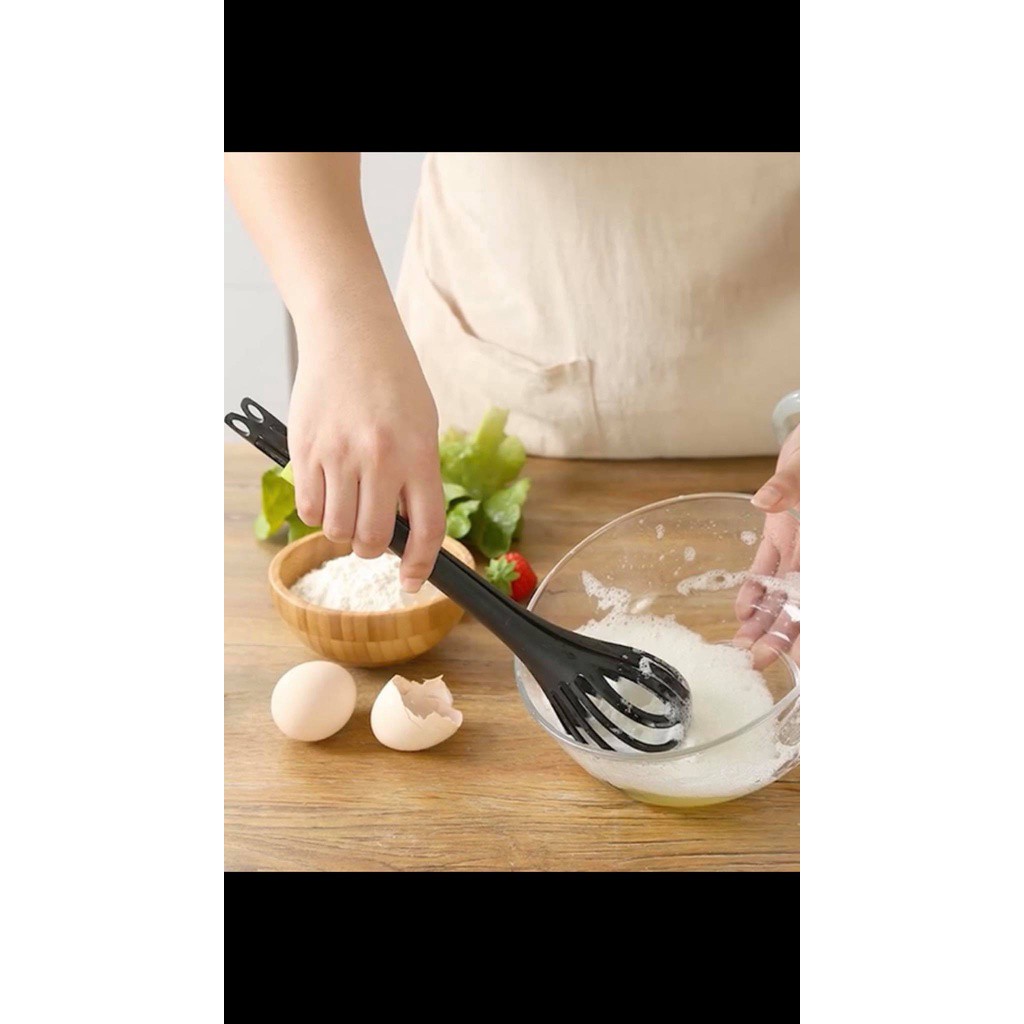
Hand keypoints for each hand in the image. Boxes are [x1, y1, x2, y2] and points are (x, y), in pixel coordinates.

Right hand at [287, 317, 445, 593]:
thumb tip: (405, 530)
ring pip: (336, 530)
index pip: (427, 529)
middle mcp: (379, 459)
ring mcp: (339, 455)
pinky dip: (317, 511)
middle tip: (371, 535)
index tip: (410, 582)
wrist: (350, 334)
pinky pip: (308, 508)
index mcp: (419, 454)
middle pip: (373, 539)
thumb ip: (415, 477)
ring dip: (343, 531)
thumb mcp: (422, 426)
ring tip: (348, 508)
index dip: (420, 565)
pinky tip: (326, 490)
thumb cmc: (392, 381)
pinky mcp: (305, 450)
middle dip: (372, 548)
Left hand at [735, 425, 799, 667]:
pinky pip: (768, 566)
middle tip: (758, 661)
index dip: (811, 626)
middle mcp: (814, 550)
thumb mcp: (805, 465)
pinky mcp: (781, 531)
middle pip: (800, 602)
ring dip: (763, 618)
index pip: (818, 594)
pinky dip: (755, 588)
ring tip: (743, 645)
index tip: (801, 657)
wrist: (820, 430)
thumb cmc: (821, 446)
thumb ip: (787, 486)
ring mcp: (799, 543)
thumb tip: (765, 500)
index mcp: (824, 544)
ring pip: (782, 590)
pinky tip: (740, 610)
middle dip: (781, 634)